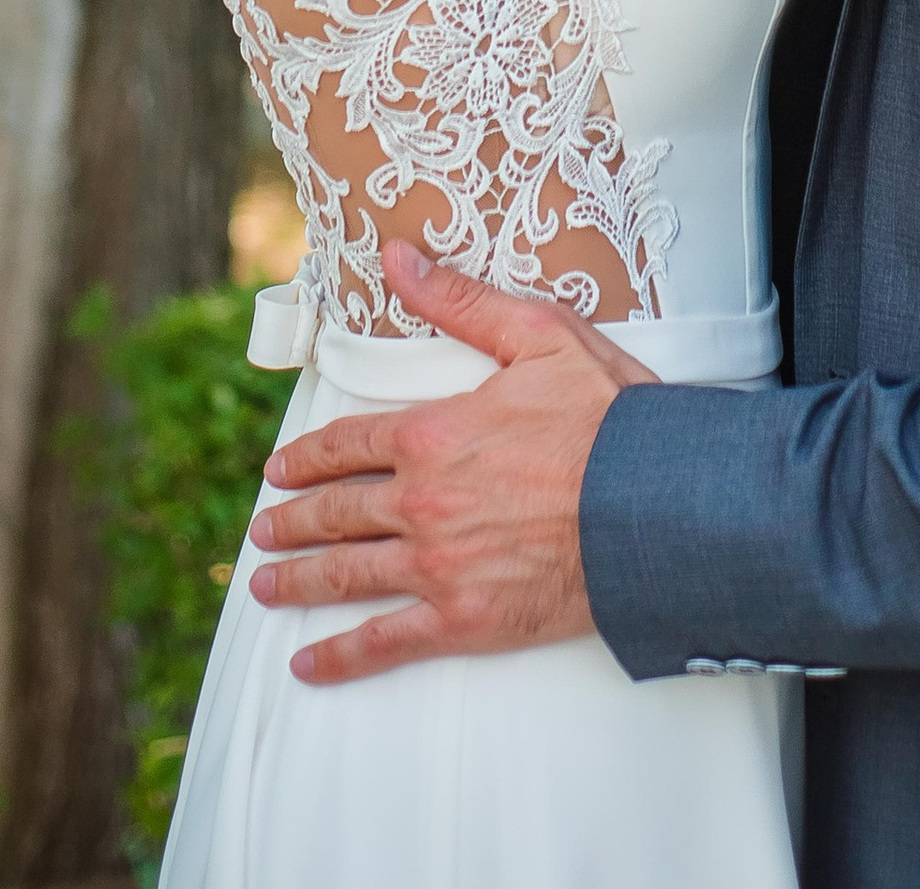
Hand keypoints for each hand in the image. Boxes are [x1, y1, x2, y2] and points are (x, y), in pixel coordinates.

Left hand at [246, 239, 652, 684]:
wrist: (657, 508)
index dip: (308, 458)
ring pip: (348, 575)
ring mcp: (438, 566)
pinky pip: (385, 642)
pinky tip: (309, 663)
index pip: (348, 444)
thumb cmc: (609, 419)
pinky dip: (340, 655)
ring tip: (266, 585)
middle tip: (262, 530)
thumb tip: (397, 256)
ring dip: (300, 580)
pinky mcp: (463, 620)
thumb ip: (460, 300)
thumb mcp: (539, 336)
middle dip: (292, 521)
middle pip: (337, 513)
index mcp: (433, 434)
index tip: (278, 470)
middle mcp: (421, 502)